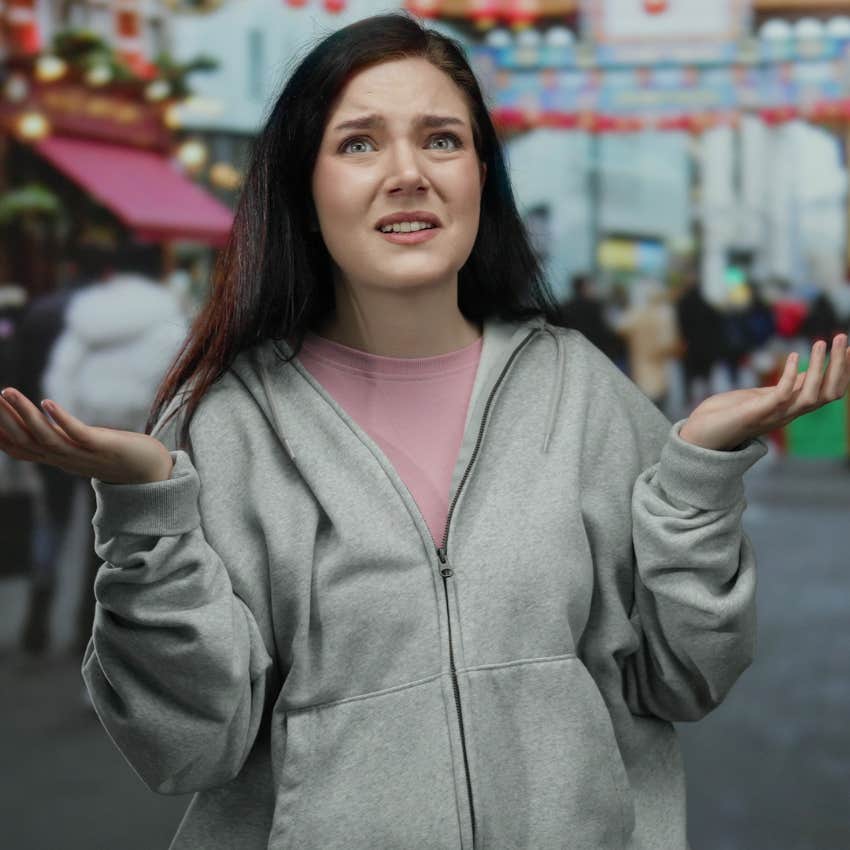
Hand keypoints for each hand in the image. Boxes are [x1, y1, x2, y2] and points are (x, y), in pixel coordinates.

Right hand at [0, 388, 173, 483]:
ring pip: (46, 437)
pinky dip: (62, 419)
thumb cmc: (115, 454)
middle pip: (26, 441)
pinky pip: (78, 434)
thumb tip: (40, 420)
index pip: (20, 449)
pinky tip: (48, 402)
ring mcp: (84, 455)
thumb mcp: (80, 445)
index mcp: (58, 459)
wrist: (150, 471)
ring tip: (7, 392)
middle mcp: (66, 459)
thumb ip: (59, 436)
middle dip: (4, 419)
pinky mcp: (104, 447)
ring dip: (25, 414)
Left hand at [679, 334, 849, 450]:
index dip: (842, 372)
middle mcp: (787, 415)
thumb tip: (807, 373)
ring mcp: (773, 416)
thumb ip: (786, 388)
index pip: (828, 393)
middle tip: (841, 338)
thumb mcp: (763, 396)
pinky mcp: (756, 414)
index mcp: (790, 409)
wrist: (699, 435)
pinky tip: (794, 356)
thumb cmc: (727, 415)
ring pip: (811, 396)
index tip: (848, 347)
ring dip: (820, 369)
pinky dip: (790, 377)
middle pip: (827, 395)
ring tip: (822, 342)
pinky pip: (781, 396)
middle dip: (839, 367)